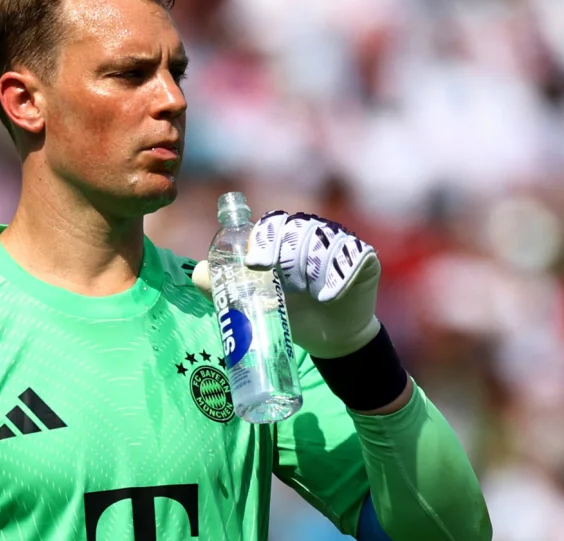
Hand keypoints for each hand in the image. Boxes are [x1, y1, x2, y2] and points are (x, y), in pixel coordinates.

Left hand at [192, 211, 382, 358]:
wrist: (327, 338)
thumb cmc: (288, 313)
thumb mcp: (252, 300)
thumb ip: (222, 285)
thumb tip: (198, 273)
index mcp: (284, 236)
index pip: (272, 225)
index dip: (263, 238)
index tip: (253, 264)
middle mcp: (312, 232)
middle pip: (297, 229)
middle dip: (285, 253)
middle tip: (279, 281)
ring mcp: (340, 243)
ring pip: (323, 241)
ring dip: (310, 266)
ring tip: (305, 292)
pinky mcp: (364, 259)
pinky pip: (353, 257)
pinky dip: (338, 276)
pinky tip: (327, 296)